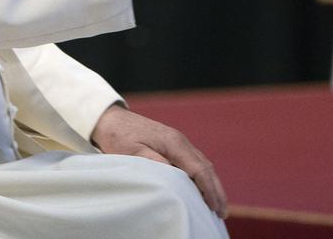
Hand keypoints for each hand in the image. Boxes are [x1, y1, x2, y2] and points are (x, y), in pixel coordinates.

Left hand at [91, 104, 227, 218]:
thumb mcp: (132, 152)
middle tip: (222, 213)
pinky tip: (203, 187)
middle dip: (216, 190)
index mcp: (173, 143)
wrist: (110, 119)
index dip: (208, 189)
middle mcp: (180, 141)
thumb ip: (153, 162)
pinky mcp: (173, 143)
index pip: (198, 169)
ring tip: (218, 205)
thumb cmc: (119, 136)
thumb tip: (175, 175)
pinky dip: (203, 176)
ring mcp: (178, 141)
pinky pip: (195, 161)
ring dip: (212, 184)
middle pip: (206, 167)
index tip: (214, 207)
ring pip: (203, 164)